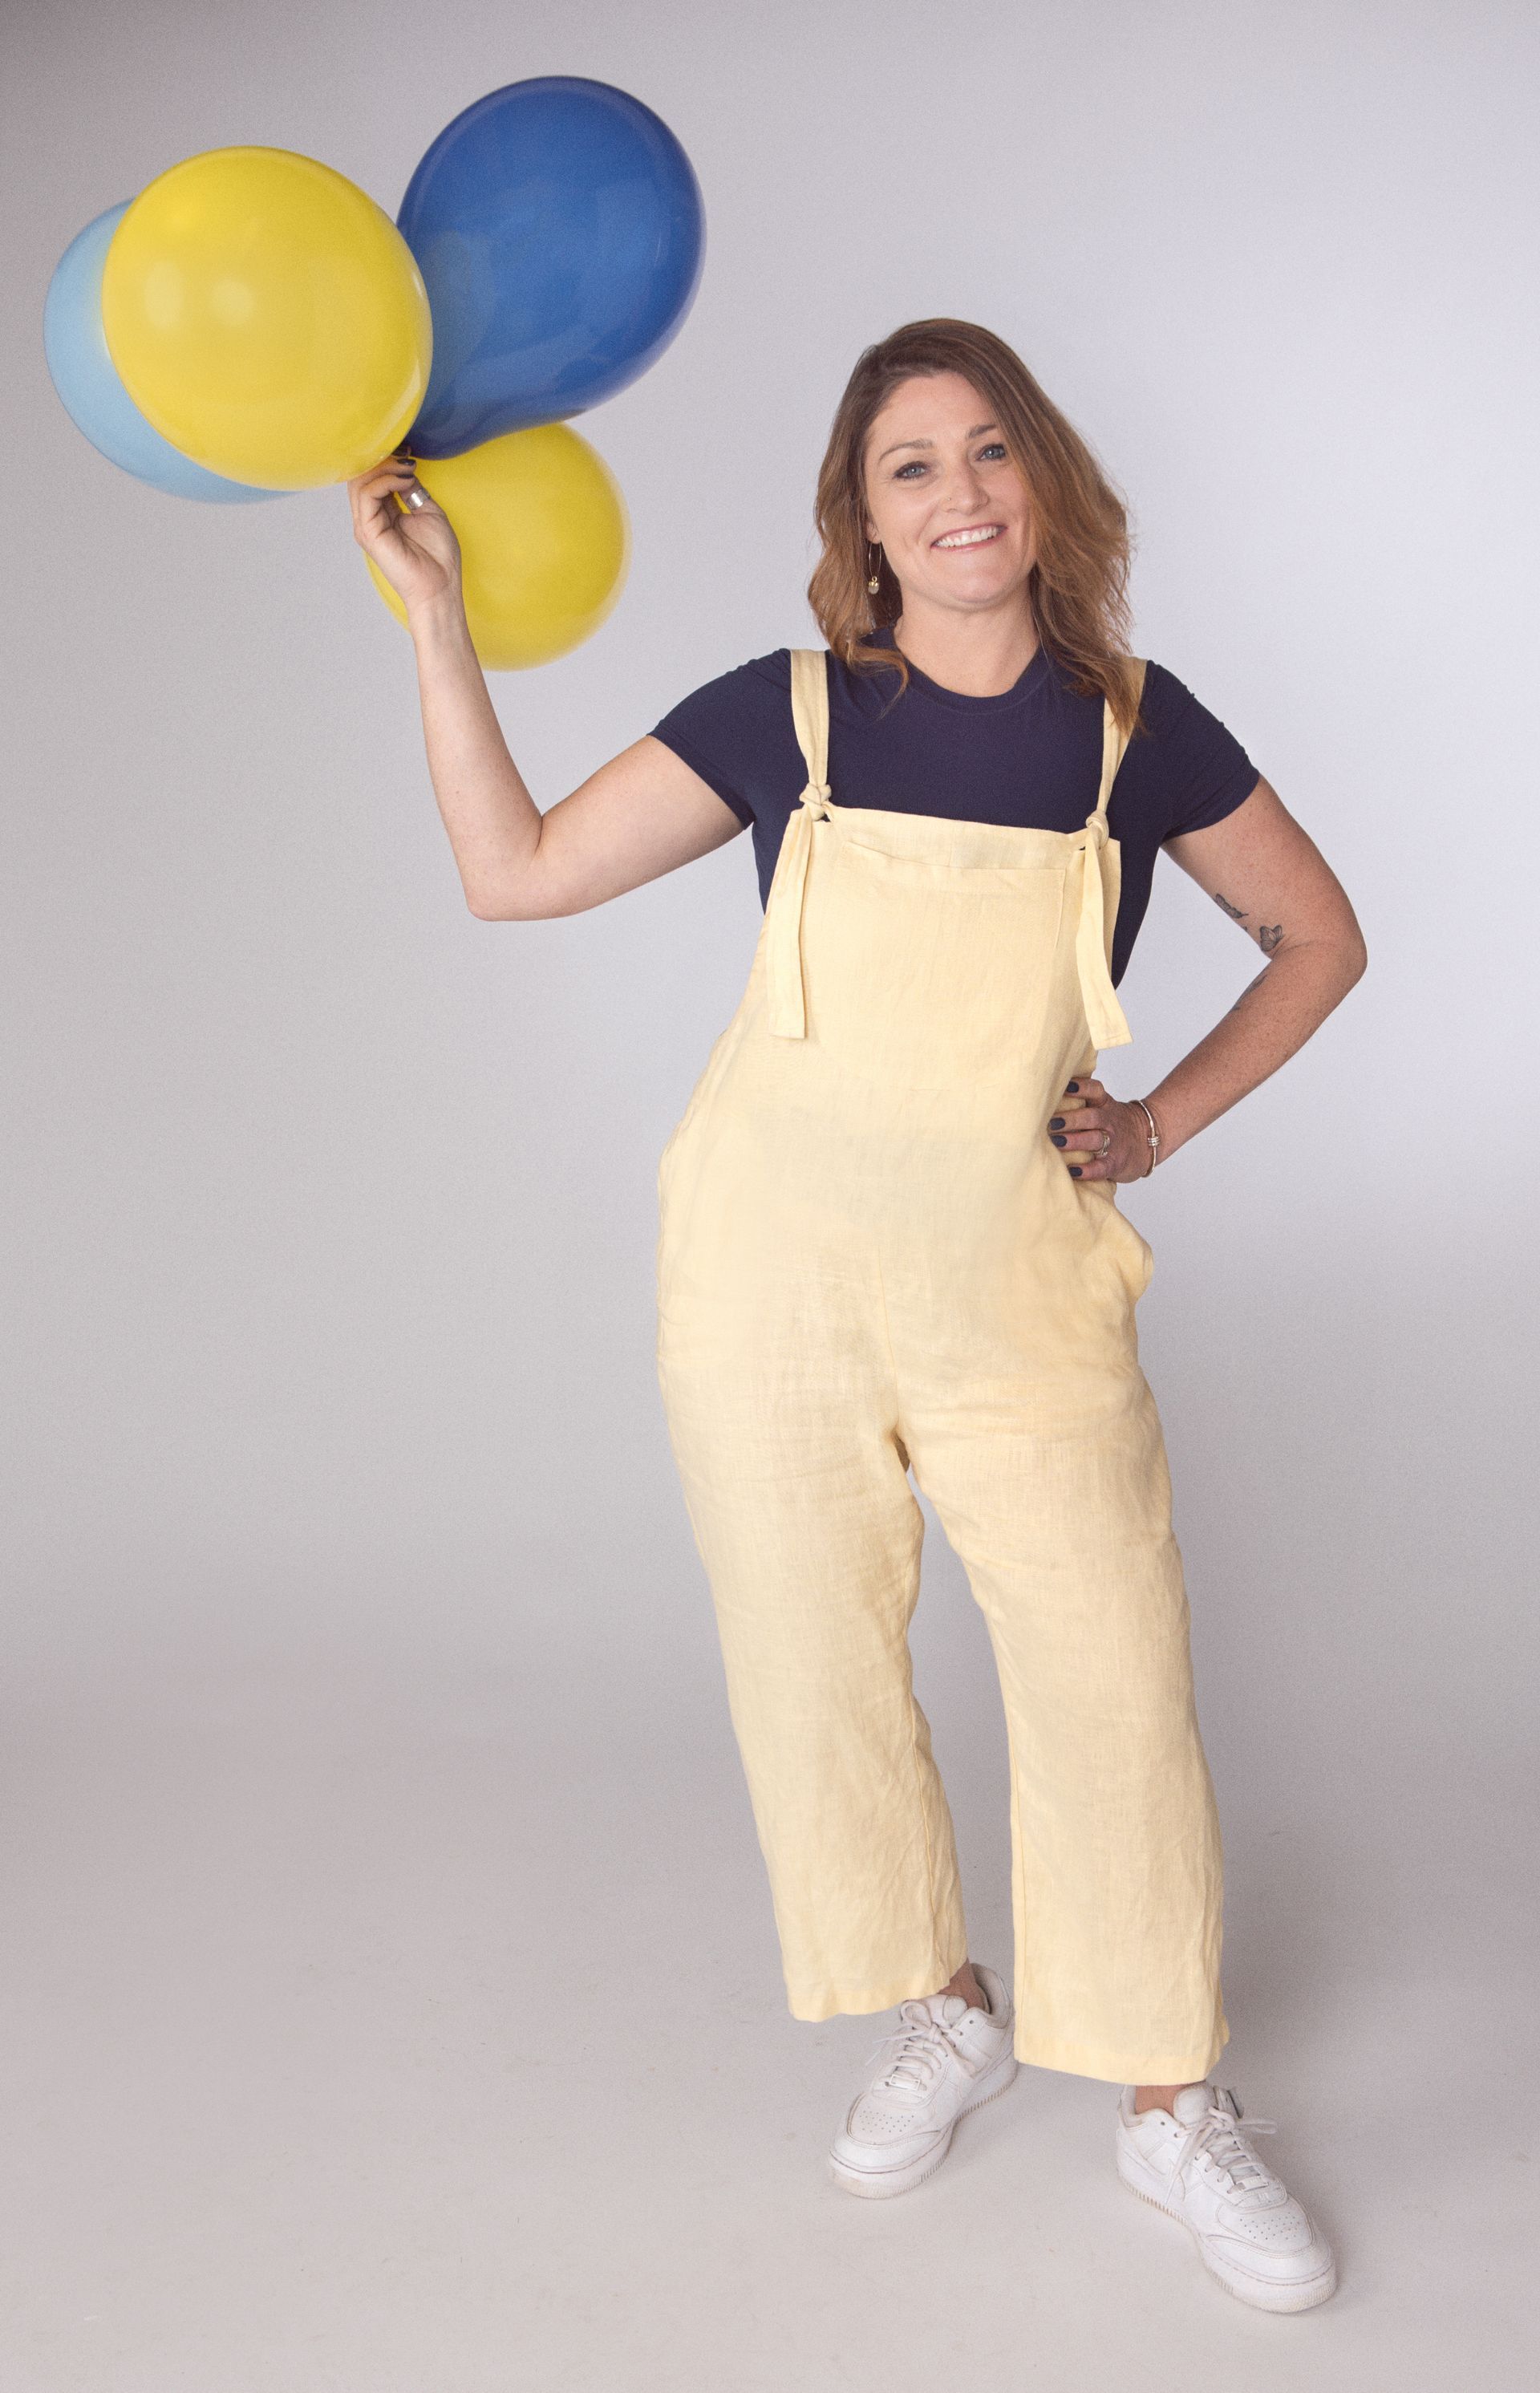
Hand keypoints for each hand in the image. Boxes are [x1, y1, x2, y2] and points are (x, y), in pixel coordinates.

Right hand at [346, 450, 461, 619]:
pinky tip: (405, 480)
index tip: (407, 449)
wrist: (440, 588)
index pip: (372, 477)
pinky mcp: (368, 531)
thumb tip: (405, 468)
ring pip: (361, 481)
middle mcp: (369, 518)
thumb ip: (412, 490)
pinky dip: (386, 480)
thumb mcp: (428, 511)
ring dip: (386, 467)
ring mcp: (366, 525)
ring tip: (408, 469)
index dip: (387, 459)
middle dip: (383, 459)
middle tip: (405, 452)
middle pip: (361, 476)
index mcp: (382, 514)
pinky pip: (368, 495)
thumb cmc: (438, 558)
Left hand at [1046, 1077, 1153, 1182]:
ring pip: (1095, 1139)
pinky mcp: (1114, 1163)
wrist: (1148, 1141)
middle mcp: (1108, 1121)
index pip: (1095, 1090)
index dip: (1081, 1087)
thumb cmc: (1113, 1122)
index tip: (1066, 1086)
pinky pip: (1101, 1167)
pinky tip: (1073, 1170)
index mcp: (1104, 1104)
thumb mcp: (1103, 1105)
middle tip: (1052, 1122)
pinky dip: (1087, 1170)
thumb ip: (1081, 1100)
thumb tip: (1045, 1094)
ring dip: (1075, 1141)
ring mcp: (1113, 1142)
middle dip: (1071, 1119)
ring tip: (1058, 1142)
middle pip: (1092, 1117)